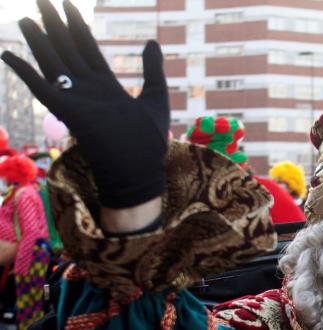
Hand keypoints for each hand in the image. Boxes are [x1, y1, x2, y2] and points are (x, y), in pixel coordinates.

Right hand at [1, 0, 168, 208]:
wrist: (139, 169)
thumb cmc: (149, 140)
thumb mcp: (156, 97)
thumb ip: (152, 69)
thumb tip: (152, 41)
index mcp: (106, 86)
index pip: (86, 49)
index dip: (76, 26)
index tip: (67, 4)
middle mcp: (87, 90)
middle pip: (66, 49)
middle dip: (54, 24)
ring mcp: (76, 99)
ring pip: (52, 62)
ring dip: (37, 40)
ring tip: (25, 17)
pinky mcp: (66, 111)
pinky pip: (40, 87)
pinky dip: (24, 71)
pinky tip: (7, 53)